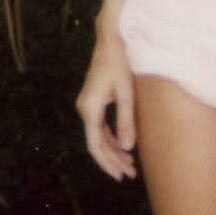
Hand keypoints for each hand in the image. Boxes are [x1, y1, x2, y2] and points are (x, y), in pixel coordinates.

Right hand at [76, 33, 136, 181]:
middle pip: (97, 144)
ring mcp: (87, 104)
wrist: (110, 39)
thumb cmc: (120, 63)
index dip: (108, 164)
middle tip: (131, 174)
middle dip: (113, 160)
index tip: (121, 176)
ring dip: (113, 150)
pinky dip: (111, 137)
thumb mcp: (127, 93)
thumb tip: (127, 149)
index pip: (96, 146)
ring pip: (98, 136)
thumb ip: (126, 121)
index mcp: (90, 109)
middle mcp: (84, 109)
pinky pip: (99, 126)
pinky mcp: (93, 100)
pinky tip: (124, 144)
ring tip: (130, 164)